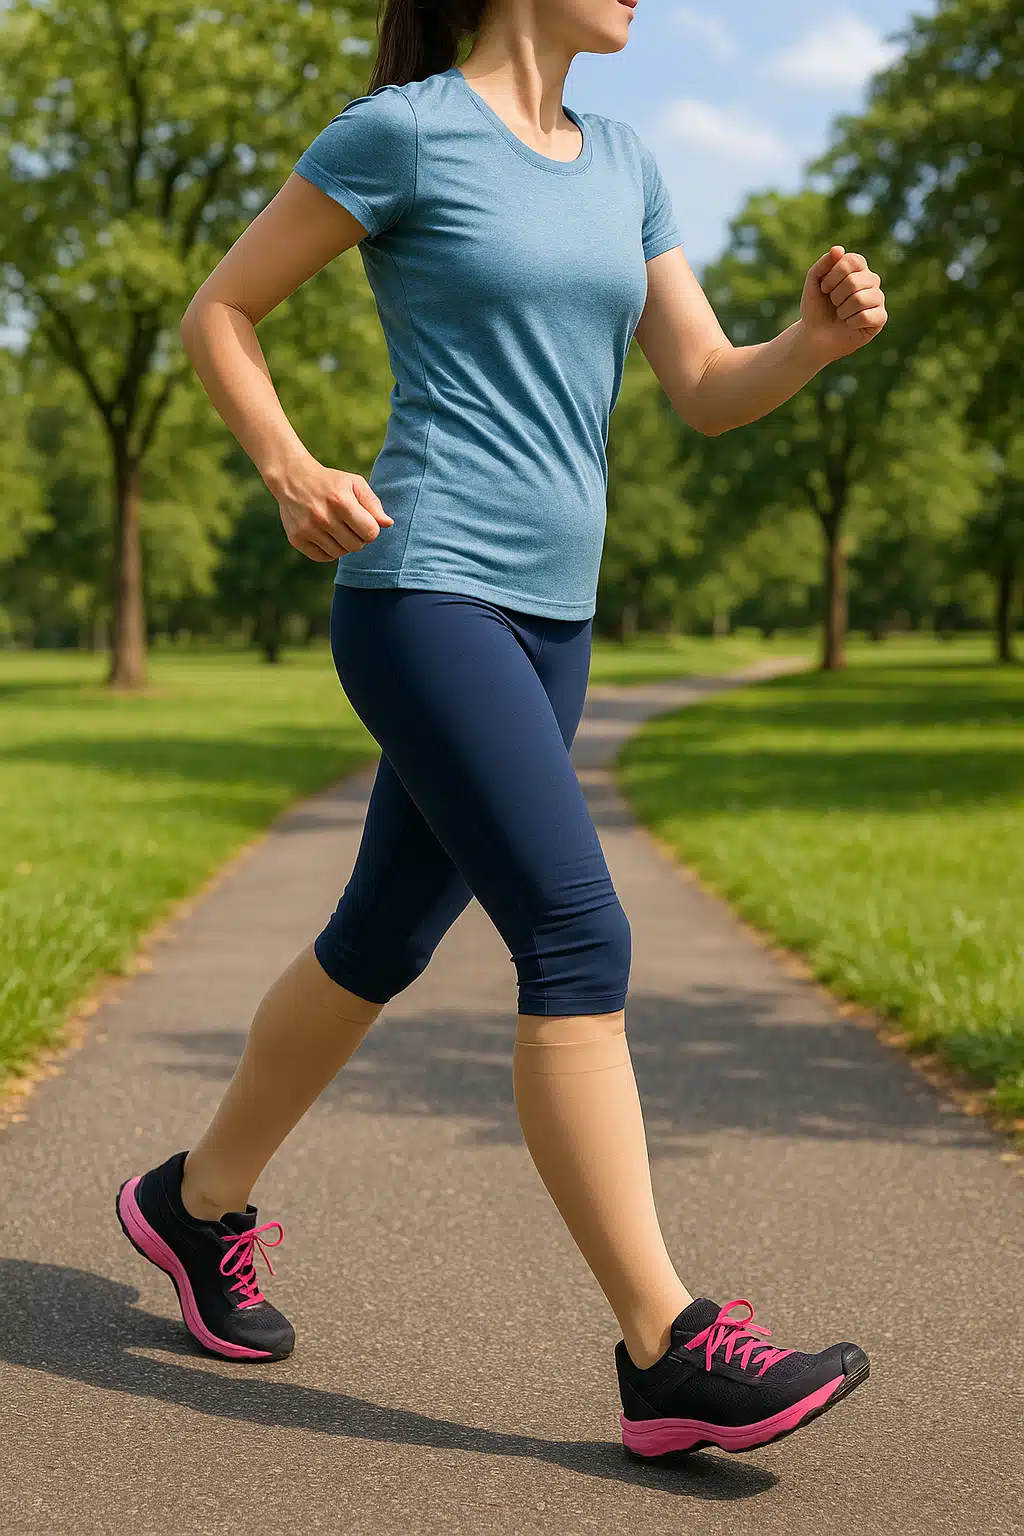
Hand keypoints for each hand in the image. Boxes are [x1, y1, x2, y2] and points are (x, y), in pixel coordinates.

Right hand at [266, 454, 393, 561]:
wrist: (292, 479)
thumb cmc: (330, 483)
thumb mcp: (354, 484)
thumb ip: (373, 504)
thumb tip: (388, 524)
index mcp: (341, 501)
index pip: (370, 532)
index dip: (371, 528)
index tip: (364, 521)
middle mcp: (323, 517)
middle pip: (356, 546)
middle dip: (358, 537)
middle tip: (350, 525)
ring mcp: (308, 529)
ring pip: (340, 553)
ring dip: (343, 544)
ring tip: (337, 529)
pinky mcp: (297, 539)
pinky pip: (323, 557)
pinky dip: (328, 550)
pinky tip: (326, 536)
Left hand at [800, 246, 887, 361]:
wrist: (816, 335)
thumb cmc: (817, 307)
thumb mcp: (813, 283)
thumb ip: (823, 264)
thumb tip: (838, 249)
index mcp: (858, 267)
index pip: (851, 261)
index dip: (833, 276)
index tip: (824, 288)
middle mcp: (871, 280)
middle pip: (853, 282)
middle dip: (835, 296)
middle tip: (833, 304)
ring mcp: (878, 298)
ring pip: (859, 299)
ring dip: (842, 310)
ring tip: (841, 314)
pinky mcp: (880, 318)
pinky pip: (866, 316)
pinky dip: (851, 322)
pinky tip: (850, 324)